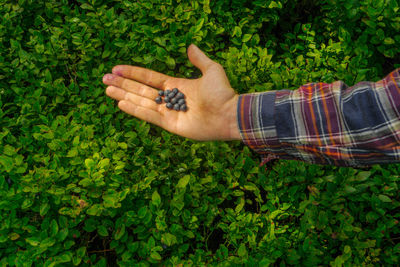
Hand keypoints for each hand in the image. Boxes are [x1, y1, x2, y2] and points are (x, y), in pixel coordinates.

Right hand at [102, 44, 239, 140]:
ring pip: (142, 102)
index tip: (117, 68)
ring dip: (124, 95)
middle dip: (123, 84)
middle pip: (141, 90)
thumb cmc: (222, 93)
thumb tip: (190, 46)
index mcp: (177, 86)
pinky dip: (135, 110)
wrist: (229, 113)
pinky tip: (121, 103)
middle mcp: (170, 99)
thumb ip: (199, 59)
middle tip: (105, 79)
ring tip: (107, 89)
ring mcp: (170, 113)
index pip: (149, 78)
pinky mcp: (171, 125)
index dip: (133, 73)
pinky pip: (150, 116)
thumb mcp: (211, 70)